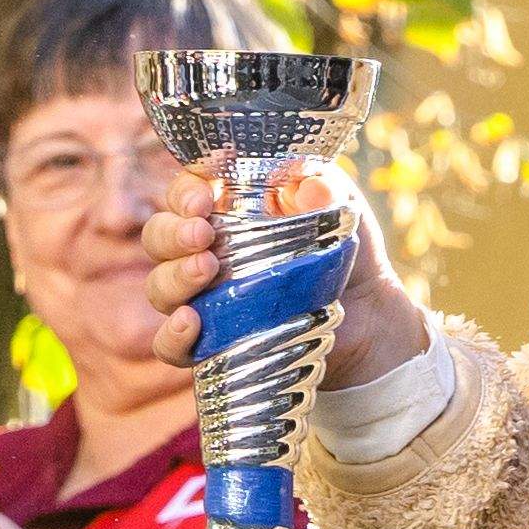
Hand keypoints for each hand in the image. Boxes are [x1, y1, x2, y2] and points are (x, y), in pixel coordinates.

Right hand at [146, 153, 430, 386]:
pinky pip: (169, 345)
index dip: (184, 191)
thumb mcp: (341, 208)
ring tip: (207, 270)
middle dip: (173, 233)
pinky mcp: (210, 342)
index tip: (204, 197)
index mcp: (225, 209)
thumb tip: (308, 184)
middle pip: (158, 237)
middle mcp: (203, 251)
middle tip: (203, 234)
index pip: (184, 193)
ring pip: (159, 286)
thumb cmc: (342, 247)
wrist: (369, 312)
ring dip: (175, 276)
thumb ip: (324, 188)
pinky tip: (191, 322)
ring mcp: (202, 298)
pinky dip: (172, 335)